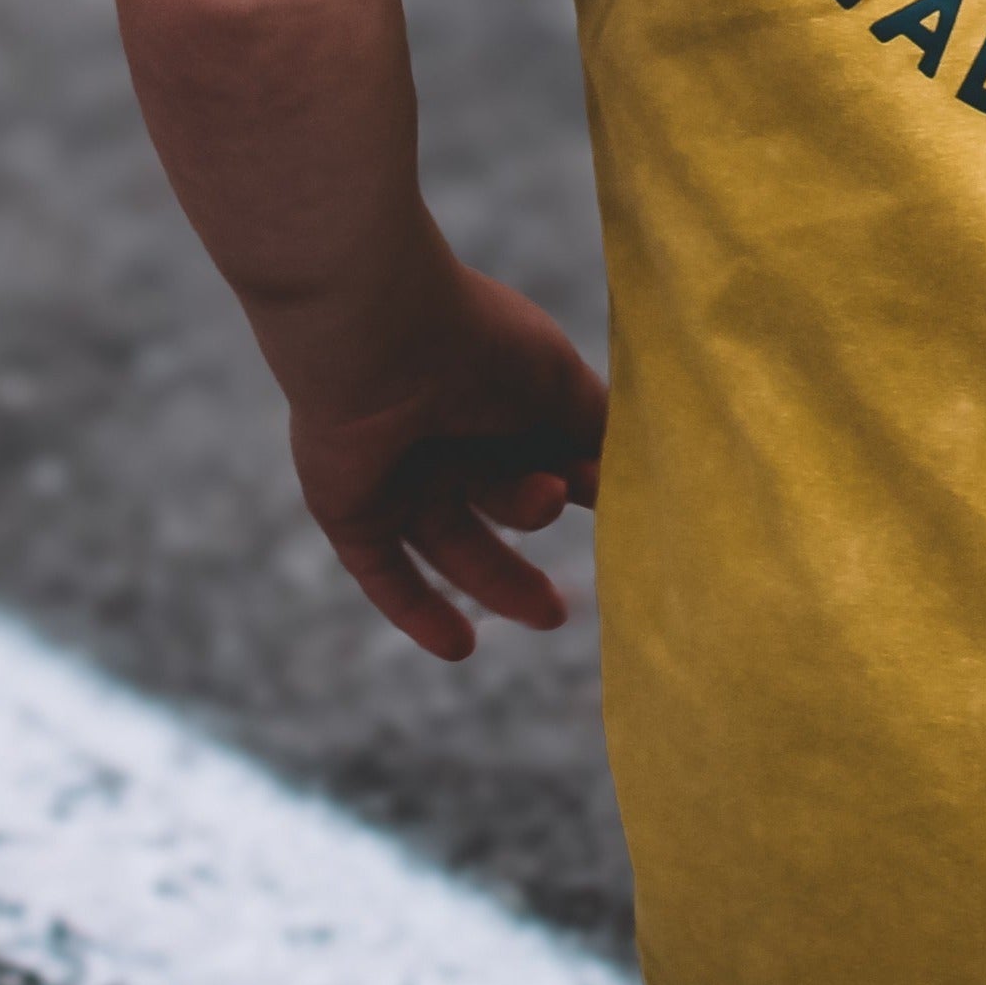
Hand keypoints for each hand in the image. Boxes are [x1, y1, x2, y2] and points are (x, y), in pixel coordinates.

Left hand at [283, 259, 609, 662]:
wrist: (380, 336)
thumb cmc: (479, 344)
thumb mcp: (557, 381)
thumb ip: (594, 423)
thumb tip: (630, 463)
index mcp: (499, 401)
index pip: (545, 457)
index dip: (583, 487)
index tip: (621, 514)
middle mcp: (450, 440)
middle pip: (500, 509)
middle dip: (535, 554)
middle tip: (570, 602)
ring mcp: (401, 478)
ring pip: (453, 548)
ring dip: (499, 583)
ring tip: (548, 612)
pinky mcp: (355, 512)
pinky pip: (386, 575)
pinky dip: (418, 613)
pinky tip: (460, 648)